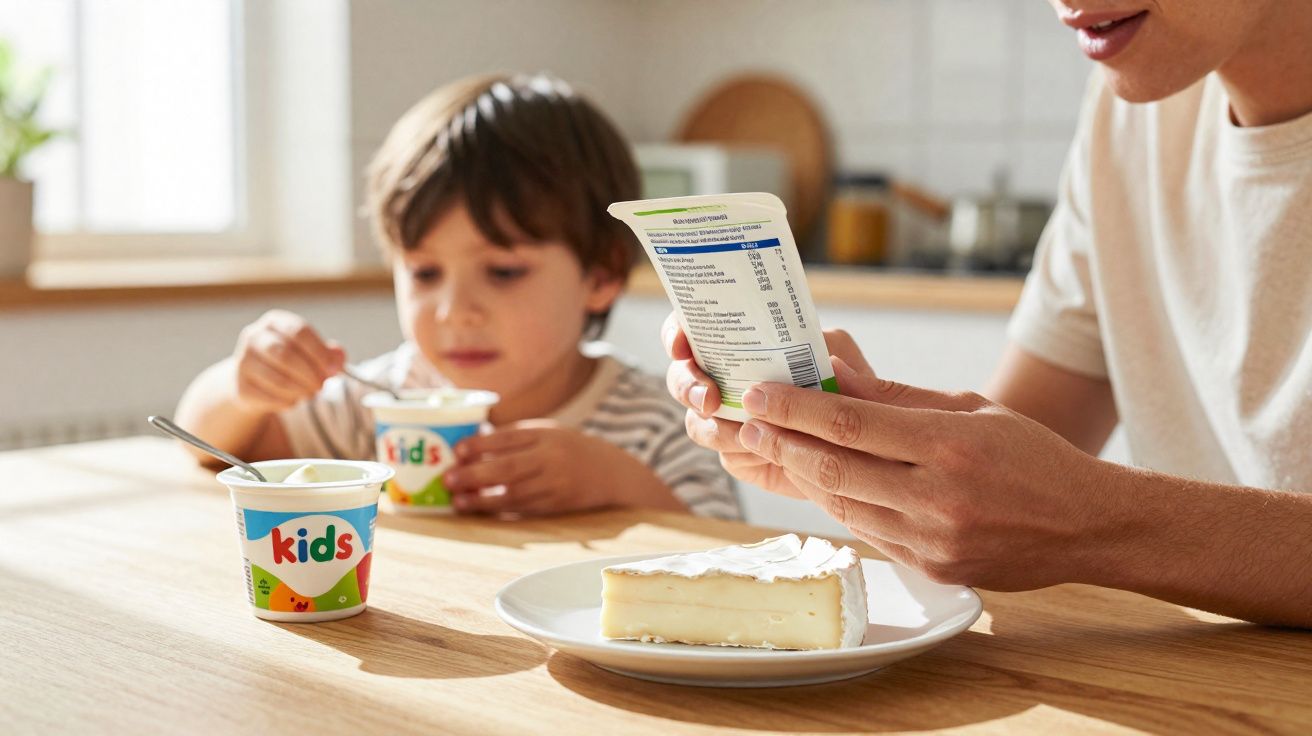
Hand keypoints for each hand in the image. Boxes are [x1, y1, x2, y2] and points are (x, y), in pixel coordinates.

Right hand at [232, 310, 345, 411]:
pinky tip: (293, 400)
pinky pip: (270, 398)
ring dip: (301, 391)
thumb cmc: (289, 361)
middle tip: (323, 385)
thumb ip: (329, 353)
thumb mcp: (309, 351)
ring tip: (309, 393)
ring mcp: (243, 362)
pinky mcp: (240, 387)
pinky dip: (288, 402)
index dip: (319, 352)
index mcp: (274, 322)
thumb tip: (339, 359)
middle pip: (286, 355)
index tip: (334, 369)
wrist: (254, 379)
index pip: (299, 331)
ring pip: (278, 380)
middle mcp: (254, 337)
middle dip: (310, 374)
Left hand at [445, 420, 629, 516]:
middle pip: (508, 467)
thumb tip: (469, 445)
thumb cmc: (569, 449)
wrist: (611, 472)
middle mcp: (551, 458)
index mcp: (546, 434)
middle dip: (475, 474)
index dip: (481, 444)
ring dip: (482, 499)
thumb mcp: (548, 433)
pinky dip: (500, 510)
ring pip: (514, 493)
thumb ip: (515, 437)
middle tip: (449, 479)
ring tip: (458, 501)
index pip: (508, 437)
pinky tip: (481, 510)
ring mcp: (555, 483)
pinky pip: (524, 509)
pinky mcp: (557, 505)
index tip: (457, 450)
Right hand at [662, 313, 875, 498]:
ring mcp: (727, 421)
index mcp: (741, 345)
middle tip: (709, 399)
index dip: (676, 335)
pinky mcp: (740, 456)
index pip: (693, 330)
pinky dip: (744, 453)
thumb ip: (829, 347)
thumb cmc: (848, 386)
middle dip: (687, 386)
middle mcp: (725, 380)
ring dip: (716, 427)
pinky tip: (767, 452)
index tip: (680, 345)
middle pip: (680, 378)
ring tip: (746, 431)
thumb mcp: (843, 355)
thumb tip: (819, 352)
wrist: (862, 444)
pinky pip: (726, 456)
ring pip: (696, 422)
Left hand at [735, 357, 1119, 590]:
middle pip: (835, 469)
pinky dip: (837, 505)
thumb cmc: (1031, 456)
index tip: (759, 395)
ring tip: (775, 448)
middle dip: (782, 443)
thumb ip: (898, 397)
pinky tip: (820, 482)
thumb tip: (833, 375)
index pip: (851, 424)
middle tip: (748, 422)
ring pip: (843, 506)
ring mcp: (933, 540)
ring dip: (802, 475)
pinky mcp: (932, 569)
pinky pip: (867, 532)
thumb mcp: (971, 409)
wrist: (1087, 526)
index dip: (795, 410)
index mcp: (950, 445)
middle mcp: (938, 497)